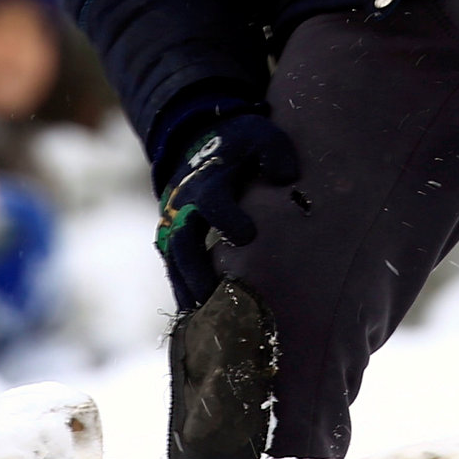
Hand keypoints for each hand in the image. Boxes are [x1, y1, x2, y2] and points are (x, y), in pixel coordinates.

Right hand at [152, 103, 297, 313]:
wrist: (199, 141)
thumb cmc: (238, 145)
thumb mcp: (259, 135)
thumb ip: (273, 152)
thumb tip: (285, 177)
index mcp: (207, 182)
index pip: (212, 202)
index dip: (226, 218)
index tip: (247, 236)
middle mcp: (184, 206)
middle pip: (182, 242)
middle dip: (195, 271)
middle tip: (212, 297)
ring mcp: (174, 224)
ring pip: (173, 263)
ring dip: (186, 290)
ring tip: (203, 322)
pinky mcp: (174, 239)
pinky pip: (174, 270)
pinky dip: (184, 293)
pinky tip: (199, 322)